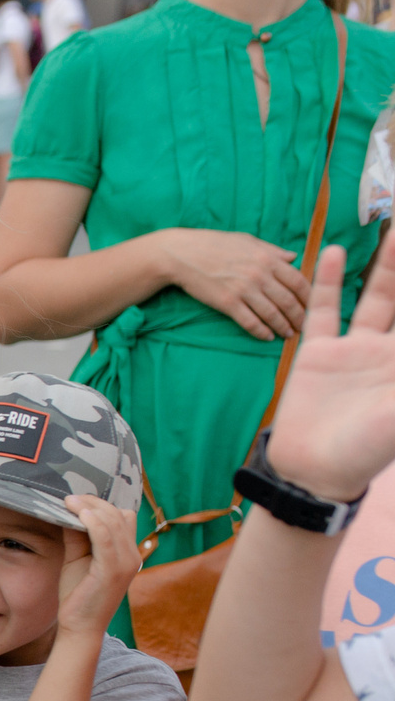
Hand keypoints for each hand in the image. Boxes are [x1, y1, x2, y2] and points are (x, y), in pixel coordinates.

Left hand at [54, 493, 141, 636]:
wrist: (80, 626)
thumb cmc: (78, 594)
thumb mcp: (77, 558)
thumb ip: (76, 536)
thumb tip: (68, 510)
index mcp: (127, 552)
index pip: (123, 517)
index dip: (101, 505)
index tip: (76, 499)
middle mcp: (132, 555)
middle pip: (119, 515)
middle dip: (94, 502)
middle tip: (70, 497)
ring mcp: (125, 563)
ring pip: (114, 523)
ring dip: (91, 508)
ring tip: (69, 501)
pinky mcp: (112, 571)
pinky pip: (106, 538)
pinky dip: (94, 523)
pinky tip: (80, 514)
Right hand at [166, 227, 310, 342]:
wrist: (182, 254)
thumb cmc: (214, 244)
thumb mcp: (248, 241)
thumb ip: (273, 250)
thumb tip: (294, 257)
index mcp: (268, 259)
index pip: (298, 281)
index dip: (310, 296)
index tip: (315, 306)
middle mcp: (259, 275)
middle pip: (288, 300)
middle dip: (300, 316)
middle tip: (306, 326)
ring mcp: (243, 290)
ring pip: (272, 314)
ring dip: (283, 326)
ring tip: (289, 334)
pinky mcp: (227, 303)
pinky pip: (249, 321)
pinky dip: (261, 331)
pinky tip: (267, 337)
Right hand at [263, 242, 394, 501]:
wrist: (314, 472)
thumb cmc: (366, 450)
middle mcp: (387, 352)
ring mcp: (354, 350)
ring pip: (375, 296)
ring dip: (386, 265)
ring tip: (394, 229)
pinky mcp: (317, 354)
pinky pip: (324, 311)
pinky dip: (327, 282)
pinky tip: (333, 253)